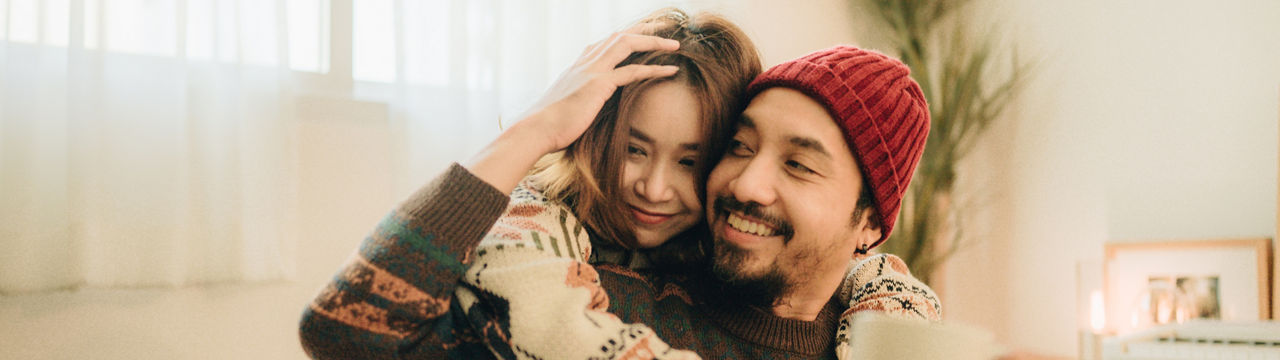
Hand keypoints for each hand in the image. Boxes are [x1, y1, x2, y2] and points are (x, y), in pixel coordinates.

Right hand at [464, 24, 679, 193]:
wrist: (534, 131)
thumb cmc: (547, 127)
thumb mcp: (564, 108)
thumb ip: (577, 102)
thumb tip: (584, 111)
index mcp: (578, 67)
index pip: (605, 43)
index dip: (626, 37)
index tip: (642, 36)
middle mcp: (585, 62)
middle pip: (619, 36)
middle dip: (644, 30)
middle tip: (664, 29)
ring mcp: (591, 71)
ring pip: (627, 44)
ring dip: (654, 42)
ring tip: (674, 45)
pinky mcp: (598, 84)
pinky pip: (632, 71)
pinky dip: (654, 69)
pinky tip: (671, 69)